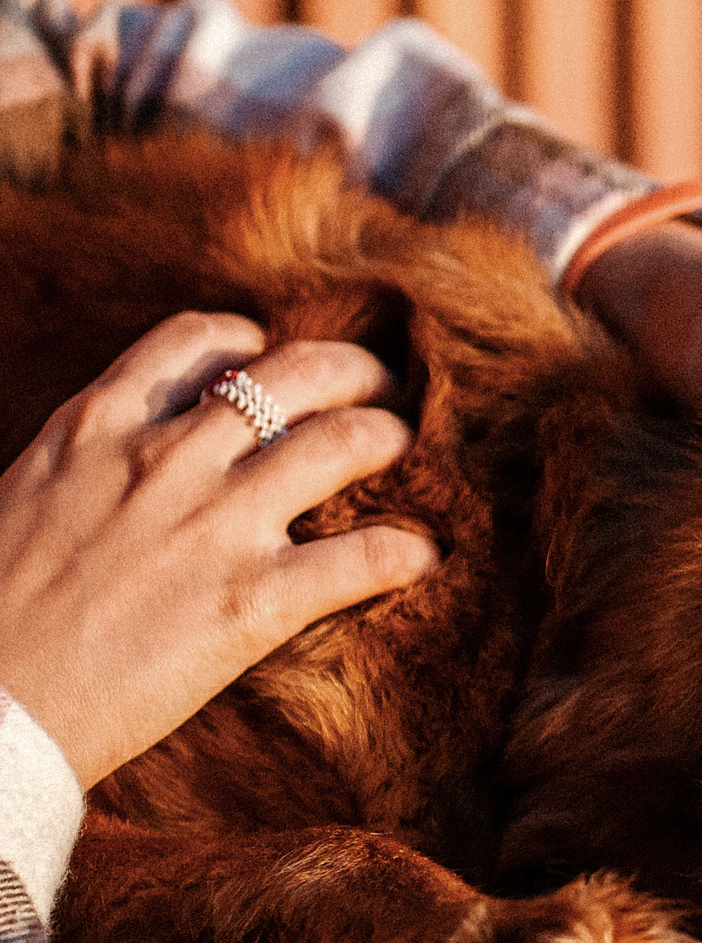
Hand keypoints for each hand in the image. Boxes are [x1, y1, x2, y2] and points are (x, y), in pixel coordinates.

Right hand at [0, 313, 434, 787]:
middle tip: (381, 395)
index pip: (199, 341)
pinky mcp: (252, 601)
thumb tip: (119, 475)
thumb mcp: (29, 498)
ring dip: (392, 441)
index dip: (254, 343)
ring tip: (412, 453)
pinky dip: (407, 553)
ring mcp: (214, 524)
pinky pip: (365, 558)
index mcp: (98, 426)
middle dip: (355, 373)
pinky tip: (422, 558)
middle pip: (297, 375)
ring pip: (345, 444)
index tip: (275, 360)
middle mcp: (166, 457)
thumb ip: (90, 471)